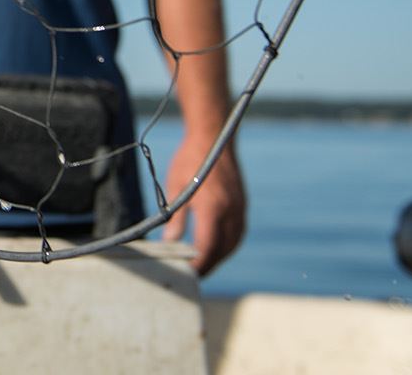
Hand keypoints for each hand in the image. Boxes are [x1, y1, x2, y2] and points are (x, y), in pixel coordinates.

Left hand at [163, 130, 246, 276]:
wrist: (214, 137)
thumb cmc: (189, 159)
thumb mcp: (176, 187)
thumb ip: (175, 217)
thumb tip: (169, 242)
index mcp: (212, 207)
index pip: (207, 246)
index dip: (198, 264)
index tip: (187, 274)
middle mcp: (230, 210)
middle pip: (222, 249)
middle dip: (209, 264)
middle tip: (193, 275)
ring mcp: (239, 207)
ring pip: (233, 243)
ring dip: (220, 256)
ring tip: (203, 265)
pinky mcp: (242, 204)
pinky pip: (238, 232)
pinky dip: (228, 244)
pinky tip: (216, 247)